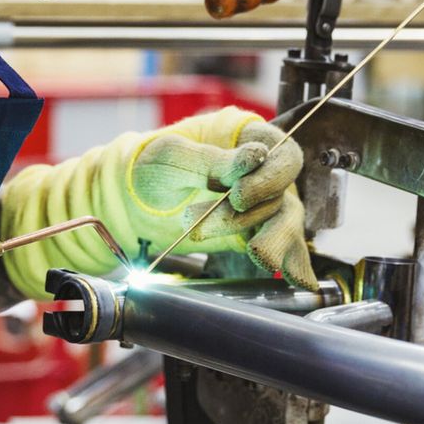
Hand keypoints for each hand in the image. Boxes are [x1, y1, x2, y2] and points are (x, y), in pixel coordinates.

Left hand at [1, 107, 315, 297]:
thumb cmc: (146, 169)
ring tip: (259, 258)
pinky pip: (277, 252)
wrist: (123, 208)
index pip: (283, 155)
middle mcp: (259, 177)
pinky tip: (299, 281)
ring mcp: (256, 210)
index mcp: (246, 142)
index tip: (239, 194)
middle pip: (284, 195)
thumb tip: (255, 157)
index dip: (270, 176)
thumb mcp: (172, 157)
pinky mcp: (247, 242)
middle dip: (259, 216)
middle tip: (231, 228)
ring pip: (283, 226)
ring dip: (272, 243)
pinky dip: (289, 266)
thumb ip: (215, 160)